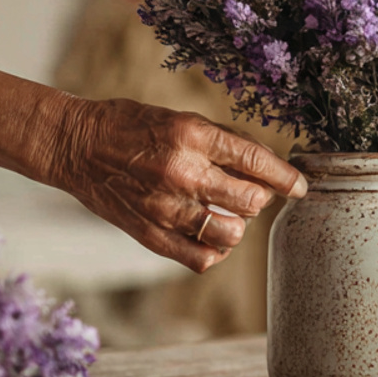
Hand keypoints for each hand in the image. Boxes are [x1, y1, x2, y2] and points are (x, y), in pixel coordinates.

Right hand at [50, 96, 306, 272]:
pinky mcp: (150, 233)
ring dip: (240, 225)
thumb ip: (223, 141)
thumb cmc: (132, 126)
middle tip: (255, 193)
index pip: (255, 161)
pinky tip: (212, 236)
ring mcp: (165, 207)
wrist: (77, 146)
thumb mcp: (181, 118)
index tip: (300, 186)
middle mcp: (182, 172)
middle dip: (262, 198)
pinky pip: (200, 258)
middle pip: (250, 201)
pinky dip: (216, 251)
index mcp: (192, 136)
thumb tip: (265, 163)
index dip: (286, 177)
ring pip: (231, 233)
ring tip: (230, 213)